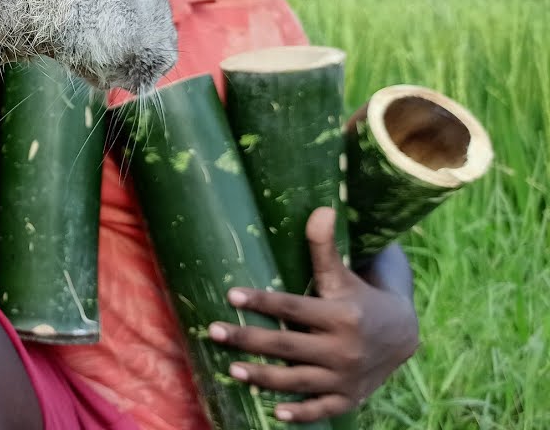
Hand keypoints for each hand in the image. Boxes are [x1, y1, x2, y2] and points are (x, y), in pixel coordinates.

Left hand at [207, 207, 419, 422]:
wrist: (402, 335)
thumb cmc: (359, 298)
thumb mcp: (343, 275)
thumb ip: (325, 248)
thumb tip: (320, 208)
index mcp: (341, 315)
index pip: (293, 308)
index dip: (262, 301)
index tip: (230, 295)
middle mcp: (343, 348)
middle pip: (288, 346)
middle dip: (249, 340)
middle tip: (214, 331)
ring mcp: (346, 377)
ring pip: (299, 380)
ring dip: (265, 378)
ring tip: (233, 370)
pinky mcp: (348, 397)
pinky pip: (323, 409)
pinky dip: (302, 414)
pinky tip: (275, 414)